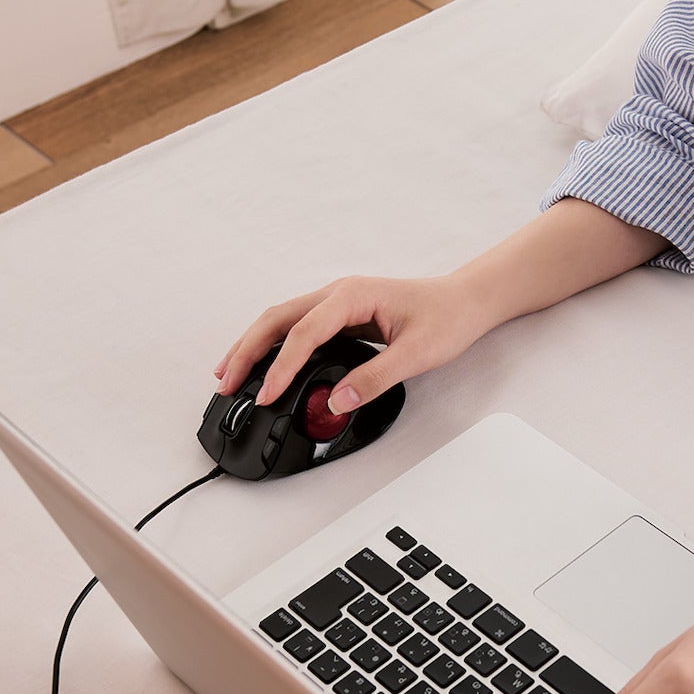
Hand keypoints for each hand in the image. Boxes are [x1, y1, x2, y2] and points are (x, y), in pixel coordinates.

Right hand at [214, 273, 490, 411]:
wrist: (466, 301)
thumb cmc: (447, 318)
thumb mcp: (416, 354)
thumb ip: (375, 378)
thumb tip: (337, 400)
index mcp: (352, 295)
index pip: (304, 332)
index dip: (281, 367)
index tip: (266, 394)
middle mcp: (338, 293)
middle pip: (277, 319)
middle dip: (247, 351)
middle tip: (227, 384)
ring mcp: (338, 301)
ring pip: (282, 320)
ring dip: (254, 346)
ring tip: (229, 375)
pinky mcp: (341, 314)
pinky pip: (297, 327)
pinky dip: (274, 345)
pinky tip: (264, 364)